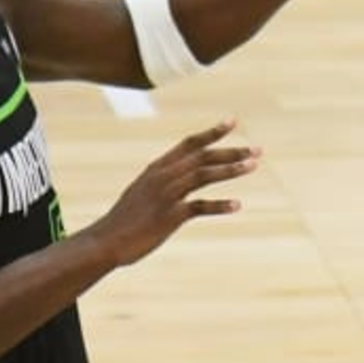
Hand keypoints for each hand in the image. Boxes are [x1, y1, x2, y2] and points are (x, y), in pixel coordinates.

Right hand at [87, 119, 258, 267]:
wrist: (105, 241)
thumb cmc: (125, 219)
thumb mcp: (142, 191)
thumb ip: (161, 180)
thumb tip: (178, 175)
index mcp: (157, 168)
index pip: (189, 143)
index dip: (212, 132)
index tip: (233, 121)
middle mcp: (163, 177)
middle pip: (202, 156)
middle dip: (231, 151)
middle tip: (258, 149)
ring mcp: (165, 195)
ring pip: (203, 175)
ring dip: (231, 170)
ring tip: (253, 166)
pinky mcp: (168, 217)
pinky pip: (199, 207)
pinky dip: (219, 205)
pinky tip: (237, 205)